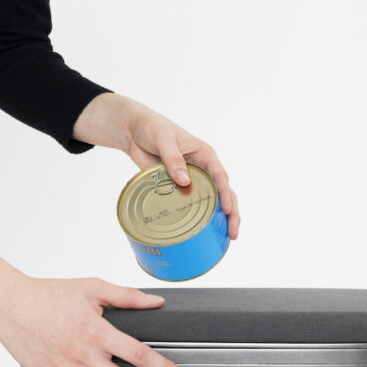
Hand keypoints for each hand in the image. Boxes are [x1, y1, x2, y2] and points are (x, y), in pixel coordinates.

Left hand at [74, 92, 240, 239]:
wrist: (133, 132)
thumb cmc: (152, 128)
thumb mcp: (164, 138)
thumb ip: (173, 158)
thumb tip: (185, 181)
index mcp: (205, 155)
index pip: (220, 177)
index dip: (226, 194)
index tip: (227, 210)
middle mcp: (203, 170)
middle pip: (223, 193)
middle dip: (231, 213)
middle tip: (233, 233)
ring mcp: (193, 181)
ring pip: (212, 202)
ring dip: (219, 220)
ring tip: (226, 238)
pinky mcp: (179, 190)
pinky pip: (191, 205)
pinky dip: (199, 219)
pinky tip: (203, 234)